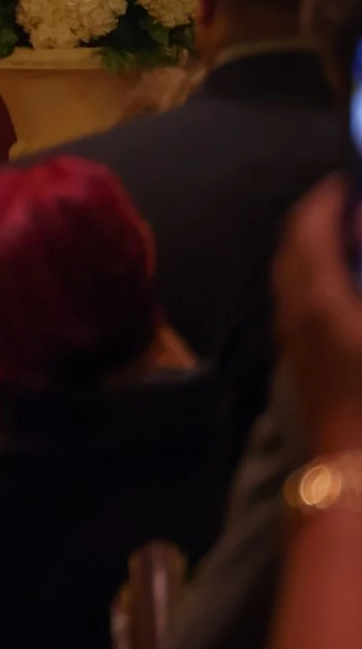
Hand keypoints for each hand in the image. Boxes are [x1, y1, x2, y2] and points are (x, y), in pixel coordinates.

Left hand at [276, 181, 361, 452]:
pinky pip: (302, 303)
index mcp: (316, 296)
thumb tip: (359, 233)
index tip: (348, 179)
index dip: (328, 199)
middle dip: (318, 221)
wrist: (359, 470)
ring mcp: (294, 340)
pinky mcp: (304, 363)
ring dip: (317, 251)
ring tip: (352, 241)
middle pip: (293, 250)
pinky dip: (320, 280)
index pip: (308, 228)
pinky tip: (348, 288)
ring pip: (293, 278)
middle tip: (350, 205)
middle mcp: (293, 312)